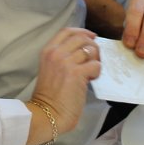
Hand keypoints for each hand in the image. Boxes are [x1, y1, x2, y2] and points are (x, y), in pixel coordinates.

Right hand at [26, 27, 100, 144]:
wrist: (46, 113)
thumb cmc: (49, 96)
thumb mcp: (50, 69)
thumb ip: (62, 57)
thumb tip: (83, 52)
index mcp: (48, 51)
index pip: (67, 31)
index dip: (82, 31)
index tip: (91, 37)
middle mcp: (56, 53)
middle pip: (81, 38)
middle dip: (93, 46)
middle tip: (94, 59)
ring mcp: (66, 62)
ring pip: (90, 50)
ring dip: (96, 59)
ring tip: (91, 72)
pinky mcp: (77, 74)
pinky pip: (95, 65)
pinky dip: (97, 72)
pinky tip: (91, 80)